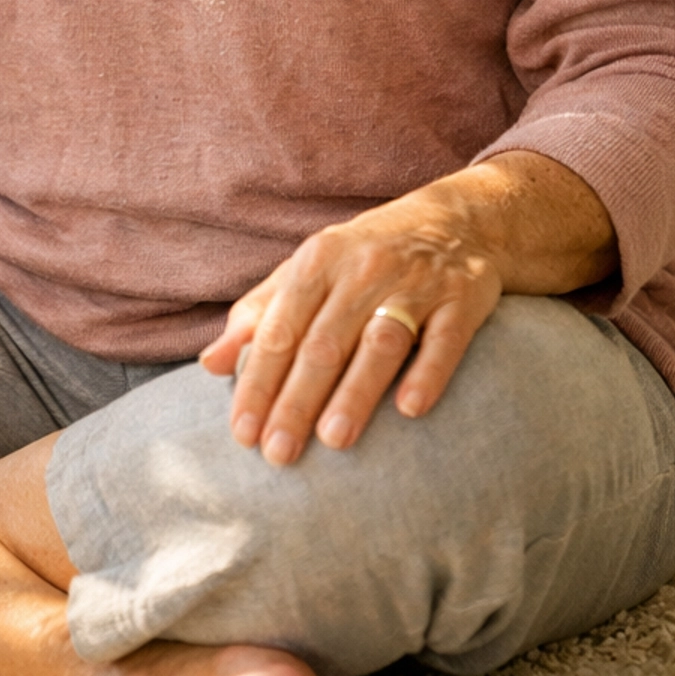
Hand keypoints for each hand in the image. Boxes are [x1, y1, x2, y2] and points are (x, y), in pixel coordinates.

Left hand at [199, 156, 615, 465]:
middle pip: (324, 342)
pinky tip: (410, 409)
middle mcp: (364, 269)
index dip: (259, 382)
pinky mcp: (463, 297)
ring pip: (380, 342)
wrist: (458, 220)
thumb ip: (259, 316)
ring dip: (356, 392)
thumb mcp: (308, 272)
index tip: (242, 434)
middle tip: (278, 455)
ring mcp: (416, 283)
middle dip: (297, 400)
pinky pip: (445, 338)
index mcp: (318, 261)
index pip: (280, 330)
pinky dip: (429, 372)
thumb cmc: (365, 257)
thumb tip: (211, 364)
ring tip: (333, 440)